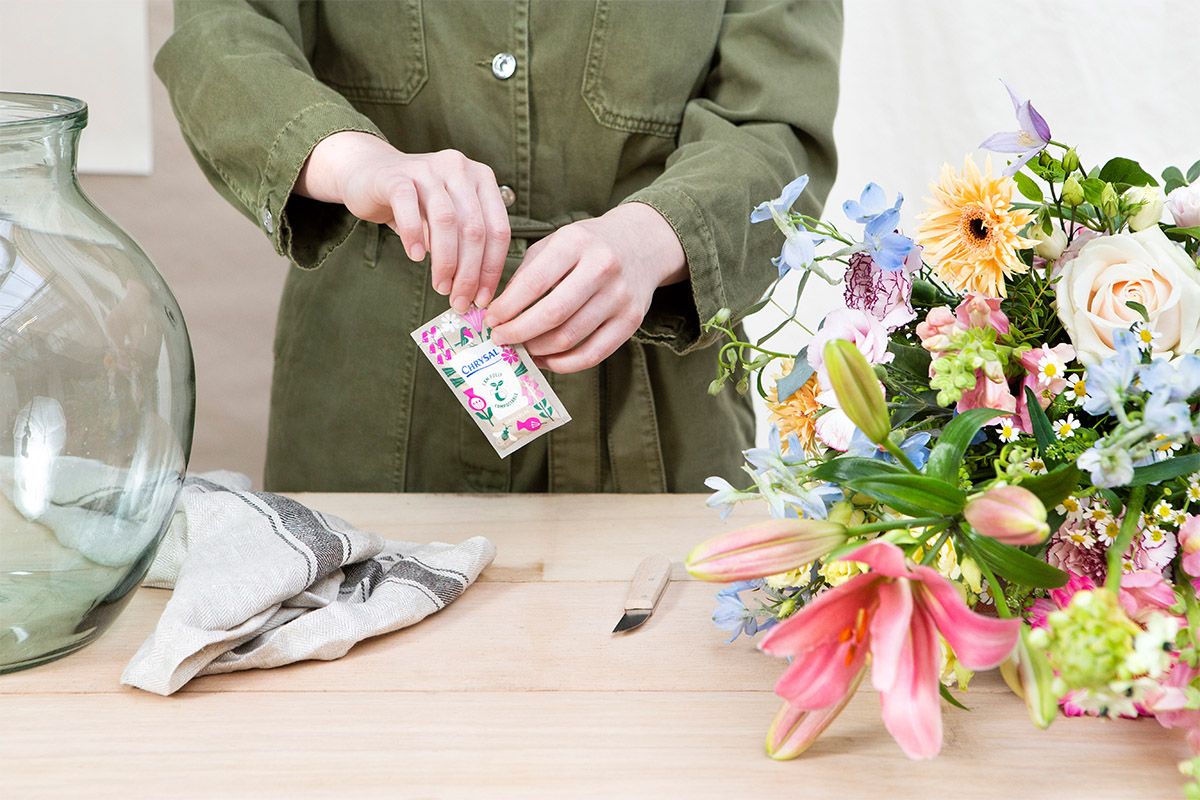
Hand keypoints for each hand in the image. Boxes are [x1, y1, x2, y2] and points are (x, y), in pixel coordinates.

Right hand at [296, 131, 509, 311]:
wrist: (369, 174)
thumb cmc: (415, 204)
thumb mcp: (448, 222)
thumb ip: (464, 246)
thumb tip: (475, 291)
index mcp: (482, 179)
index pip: (498, 229)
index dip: (492, 268)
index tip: (483, 298)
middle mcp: (460, 169)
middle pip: (474, 229)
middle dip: (469, 272)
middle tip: (460, 300)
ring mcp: (428, 169)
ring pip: (446, 221)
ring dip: (446, 261)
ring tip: (440, 286)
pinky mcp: (396, 176)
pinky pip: (408, 208)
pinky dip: (414, 236)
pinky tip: (416, 257)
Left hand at [484, 203, 687, 372]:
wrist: (642, 243)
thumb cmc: (587, 245)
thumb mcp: (555, 243)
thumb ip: (526, 274)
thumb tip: (499, 314)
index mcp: (576, 242)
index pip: (533, 283)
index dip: (507, 308)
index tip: (491, 321)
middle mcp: (602, 267)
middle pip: (552, 314)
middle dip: (518, 333)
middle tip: (500, 339)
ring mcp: (620, 296)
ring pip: (570, 338)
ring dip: (538, 350)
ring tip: (522, 348)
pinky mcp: (632, 320)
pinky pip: (594, 354)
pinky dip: (565, 364)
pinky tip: (547, 359)